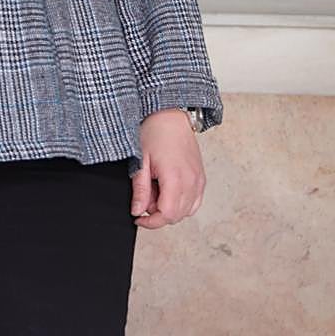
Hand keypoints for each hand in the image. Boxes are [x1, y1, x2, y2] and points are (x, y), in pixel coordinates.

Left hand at [132, 108, 205, 228]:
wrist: (170, 117)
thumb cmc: (153, 133)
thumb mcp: (140, 161)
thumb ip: (140, 189)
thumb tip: (138, 210)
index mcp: (176, 178)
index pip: (168, 214)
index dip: (151, 221)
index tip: (137, 217)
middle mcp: (192, 182)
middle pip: (178, 215)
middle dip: (157, 213)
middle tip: (144, 195)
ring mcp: (200, 180)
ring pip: (187, 211)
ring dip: (169, 208)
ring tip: (154, 189)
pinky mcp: (202, 178)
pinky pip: (195, 201)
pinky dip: (181, 203)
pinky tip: (167, 190)